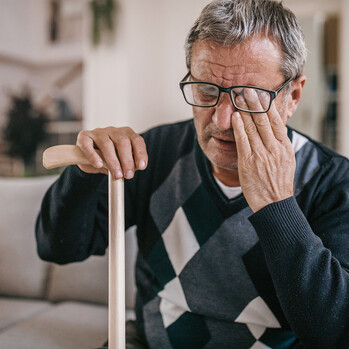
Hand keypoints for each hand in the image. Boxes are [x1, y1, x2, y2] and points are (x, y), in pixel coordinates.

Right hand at [76, 127, 147, 178]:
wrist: (90, 158)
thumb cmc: (109, 158)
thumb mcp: (121, 162)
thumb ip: (126, 165)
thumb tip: (132, 170)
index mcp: (126, 134)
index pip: (137, 141)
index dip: (140, 153)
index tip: (141, 167)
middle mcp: (114, 131)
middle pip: (123, 141)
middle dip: (127, 160)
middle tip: (128, 175)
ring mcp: (98, 132)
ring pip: (106, 144)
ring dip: (113, 161)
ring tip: (116, 174)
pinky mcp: (84, 137)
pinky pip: (88, 145)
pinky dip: (93, 156)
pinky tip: (98, 165)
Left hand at [231, 91, 295, 211]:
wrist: (274, 203)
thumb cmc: (278, 182)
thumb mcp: (286, 160)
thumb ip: (279, 143)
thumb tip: (274, 127)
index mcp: (284, 146)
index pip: (276, 120)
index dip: (268, 105)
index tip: (261, 93)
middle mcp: (274, 148)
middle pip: (264, 120)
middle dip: (254, 103)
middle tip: (246, 89)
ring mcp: (261, 155)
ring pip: (253, 128)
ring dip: (244, 111)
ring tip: (238, 98)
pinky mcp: (248, 163)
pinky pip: (243, 141)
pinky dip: (239, 127)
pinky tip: (235, 117)